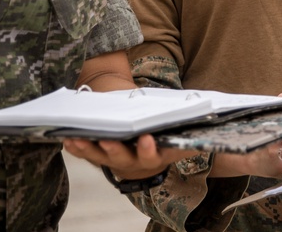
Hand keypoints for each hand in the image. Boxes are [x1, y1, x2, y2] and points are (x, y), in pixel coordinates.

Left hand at [63, 134, 196, 179]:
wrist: (151, 140)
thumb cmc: (169, 129)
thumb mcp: (182, 129)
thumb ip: (189, 125)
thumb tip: (213, 118)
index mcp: (160, 155)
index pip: (155, 155)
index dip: (150, 149)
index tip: (146, 138)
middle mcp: (138, 162)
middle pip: (125, 160)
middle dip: (115, 150)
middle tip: (107, 141)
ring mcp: (118, 161)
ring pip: (102, 158)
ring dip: (89, 149)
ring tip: (78, 138)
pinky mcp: (102, 157)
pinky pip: (88, 154)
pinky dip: (78, 147)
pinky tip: (68, 139)